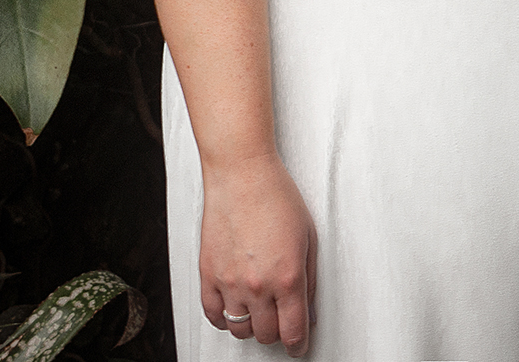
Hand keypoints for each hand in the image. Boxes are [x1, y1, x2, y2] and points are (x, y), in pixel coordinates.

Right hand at [199, 154, 316, 353]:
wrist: (241, 174)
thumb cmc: (276, 197)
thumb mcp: (309, 239)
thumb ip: (310, 280)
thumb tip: (308, 310)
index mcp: (288, 278)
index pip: (293, 331)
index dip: (298, 345)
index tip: (298, 346)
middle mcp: (258, 285)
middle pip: (266, 334)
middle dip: (277, 333)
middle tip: (281, 321)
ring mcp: (230, 282)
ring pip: (239, 329)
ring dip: (251, 327)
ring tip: (258, 312)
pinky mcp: (208, 274)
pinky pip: (213, 314)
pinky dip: (223, 319)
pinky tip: (233, 309)